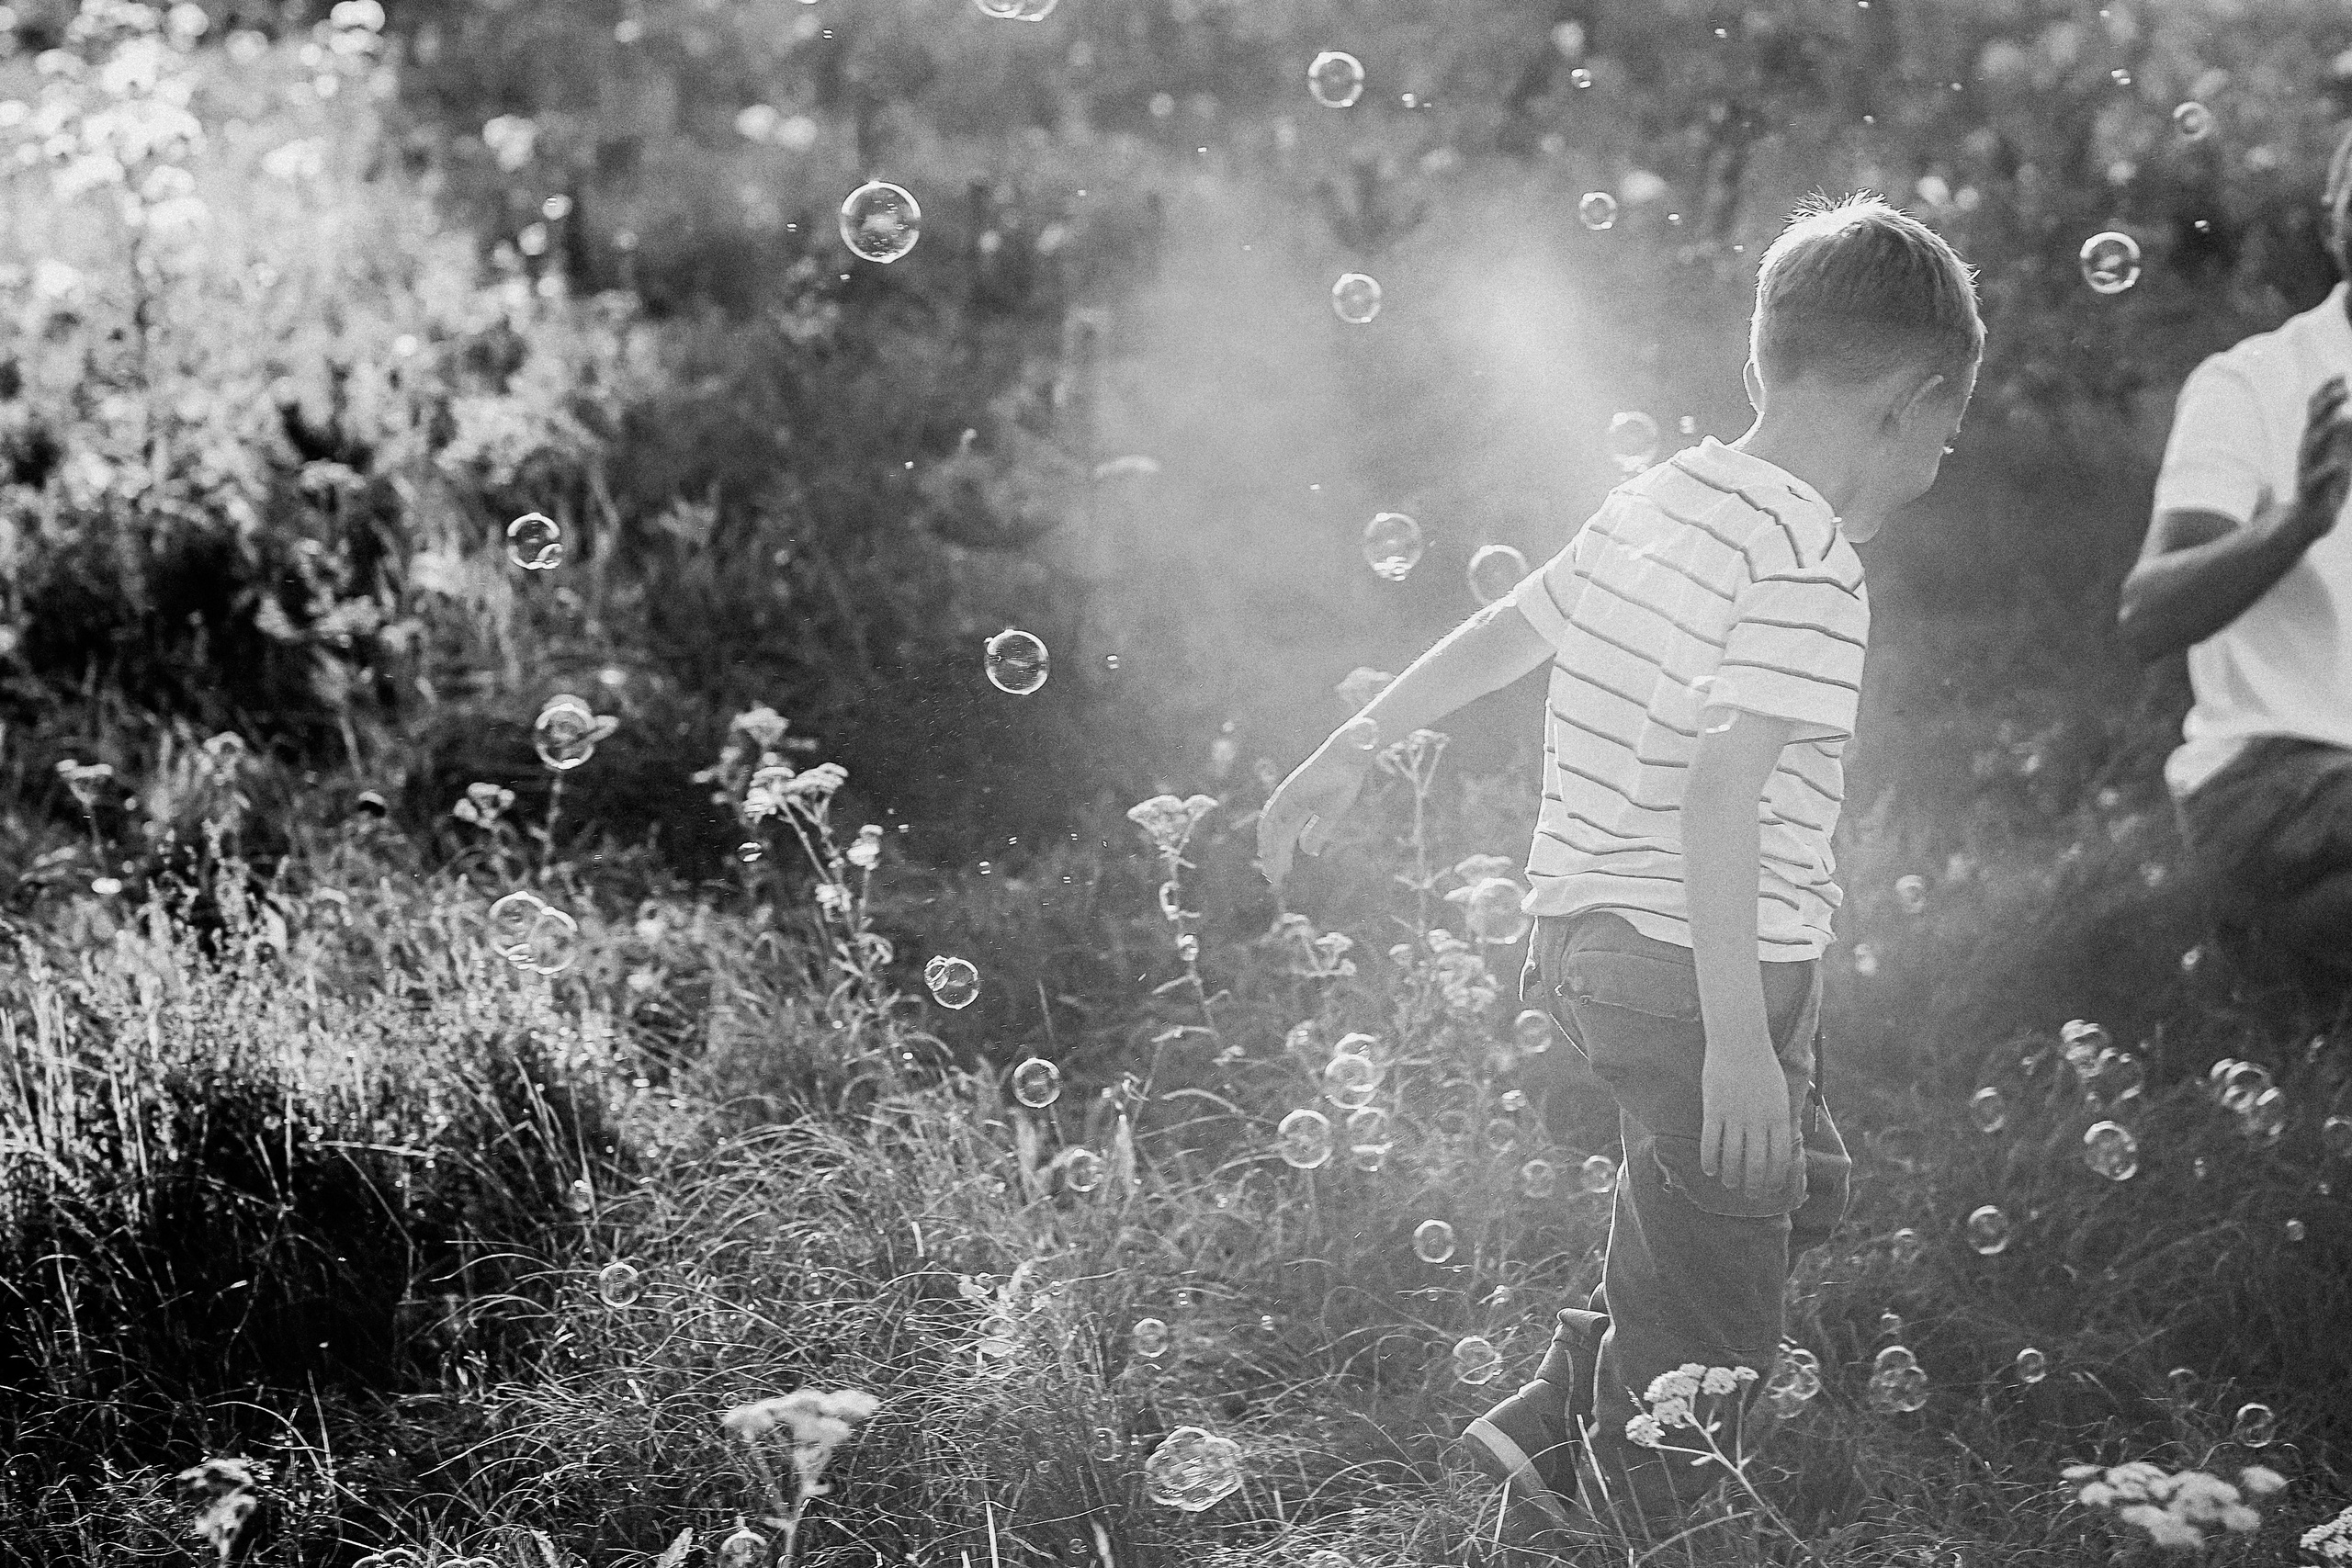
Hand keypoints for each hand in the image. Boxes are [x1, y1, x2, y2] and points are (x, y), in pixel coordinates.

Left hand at [1256, 741, 1372, 888]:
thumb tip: (1307, 852)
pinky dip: (1269, 835)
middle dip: (1274, 858)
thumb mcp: (1330, 814)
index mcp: (1298, 809)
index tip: (1281, 874)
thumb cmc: (1343, 783)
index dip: (1281, 855)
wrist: (1347, 760)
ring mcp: (1285, 798)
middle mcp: (1287, 805)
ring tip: (1272, 871)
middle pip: (1275, 836)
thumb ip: (1318, 831)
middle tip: (1274, 880)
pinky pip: (1273, 816)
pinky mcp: (1287, 792)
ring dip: (1270, 851)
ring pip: (1271, 830)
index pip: (1284, 837)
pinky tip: (1269, 850)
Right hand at [1700, 1037, 1795, 1202]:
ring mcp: (1734, 1116)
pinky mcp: (1713, 1109)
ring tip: (1730, 1184)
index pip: (1779, 1158)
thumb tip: (1778, 1146)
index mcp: (1778, 1117)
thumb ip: (1778, 1120)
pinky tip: (1709, 1170)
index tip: (1770, 1188)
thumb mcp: (1780, 1094)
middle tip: (1750, 1194)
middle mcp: (1757, 1120)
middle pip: (1756, 1163)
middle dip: (1754, 1184)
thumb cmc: (1762, 1066)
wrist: (1739, 1041)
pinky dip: (1710, 1159)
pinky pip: (1711, 1141)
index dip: (1774, 1177)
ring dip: (1732, 1175)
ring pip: (1733, 1156)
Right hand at [2288, 374, 2351, 542]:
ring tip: (2341, 418)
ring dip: (2326, 433)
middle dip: (2327, 407)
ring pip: (2312, 450)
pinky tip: (2338, 465)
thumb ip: (2340, 433)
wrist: (2304, 523)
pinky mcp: (2310, 495)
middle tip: (2345, 390)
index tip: (2340, 375)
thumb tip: (2348, 414)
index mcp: (2313, 442)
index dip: (2326, 394)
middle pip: (2314, 425)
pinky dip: (2326, 473)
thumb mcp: (2335, 453)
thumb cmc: (2323, 486)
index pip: (2315, 413)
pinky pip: (2316, 483)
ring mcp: (2307, 473)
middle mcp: (2307, 454)